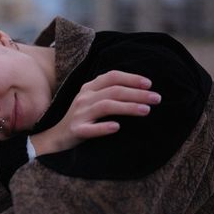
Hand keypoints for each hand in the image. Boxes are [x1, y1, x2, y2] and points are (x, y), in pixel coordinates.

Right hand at [30, 71, 160, 155]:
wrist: (56, 137)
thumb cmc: (81, 118)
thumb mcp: (92, 100)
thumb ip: (109, 92)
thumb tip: (140, 90)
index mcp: (89, 88)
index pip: (112, 76)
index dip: (131, 78)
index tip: (149, 84)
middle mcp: (84, 98)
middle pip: (113, 91)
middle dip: (137, 93)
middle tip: (157, 98)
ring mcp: (79, 114)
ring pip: (106, 106)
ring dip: (127, 107)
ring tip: (146, 110)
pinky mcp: (76, 130)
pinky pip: (91, 129)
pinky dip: (104, 128)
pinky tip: (117, 128)